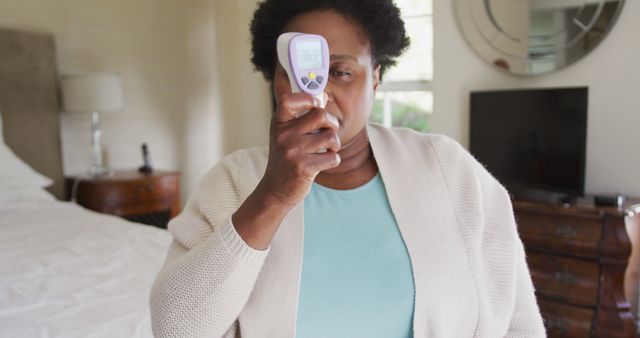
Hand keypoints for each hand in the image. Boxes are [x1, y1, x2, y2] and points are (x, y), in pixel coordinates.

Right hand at [258, 92, 340, 206]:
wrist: (275, 190)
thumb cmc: (285, 159)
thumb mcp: (286, 134)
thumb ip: (301, 115)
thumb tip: (323, 95)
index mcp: (278, 123)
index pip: (289, 99)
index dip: (308, 97)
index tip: (317, 104)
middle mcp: (283, 135)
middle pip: (320, 114)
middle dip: (332, 123)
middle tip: (329, 133)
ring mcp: (292, 152)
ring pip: (330, 136)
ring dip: (334, 144)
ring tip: (327, 150)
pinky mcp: (303, 168)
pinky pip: (332, 157)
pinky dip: (333, 160)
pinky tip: (323, 163)